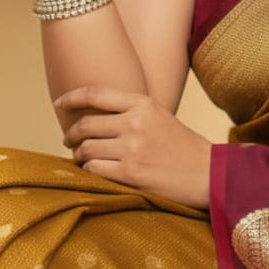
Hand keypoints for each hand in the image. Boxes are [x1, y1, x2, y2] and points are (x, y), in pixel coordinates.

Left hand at [57, 86, 211, 208]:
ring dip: (79, 156)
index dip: (72, 97)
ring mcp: (131, 149)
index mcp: (143, 104)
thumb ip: (131, 112)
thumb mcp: (160, 117)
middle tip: (69, 141)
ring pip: (86, 149)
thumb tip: (94, 115)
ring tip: (83, 159)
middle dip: (71, 134)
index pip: (96, 93)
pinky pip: (94, 169)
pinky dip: (88, 171)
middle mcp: (135, 123)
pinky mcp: (130, 173)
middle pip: (85, 125)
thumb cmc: (183, 147)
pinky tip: (94, 172)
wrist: (209, 174)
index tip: (59, 103)